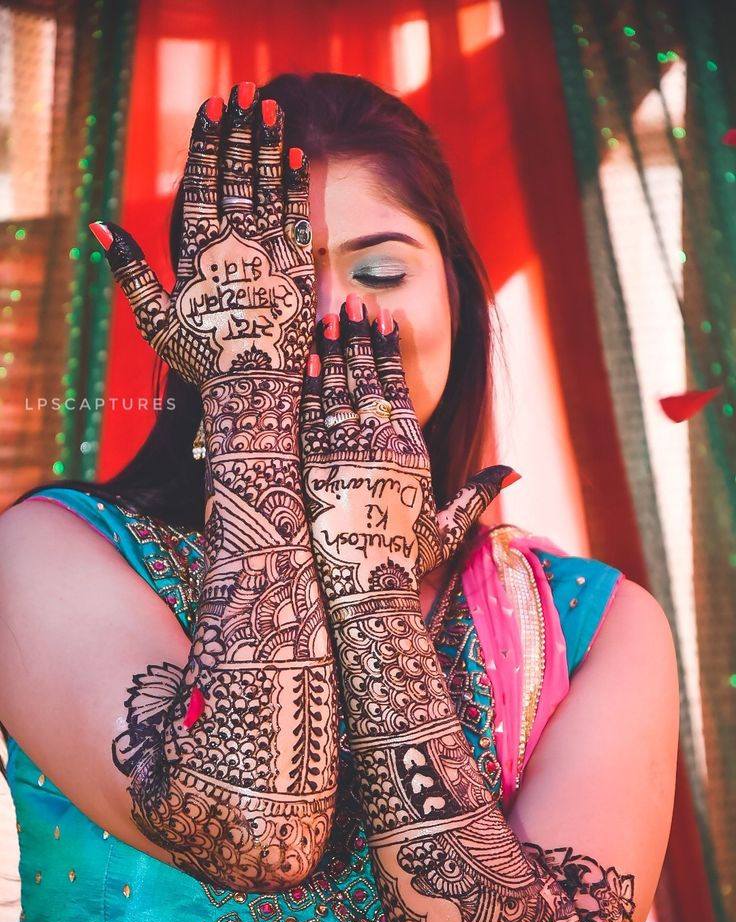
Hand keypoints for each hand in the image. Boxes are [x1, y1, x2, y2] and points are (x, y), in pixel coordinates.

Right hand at [90, 82, 314, 392]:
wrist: (251, 390)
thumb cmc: (199, 359)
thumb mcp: (154, 319)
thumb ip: (130, 270)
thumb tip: (102, 226)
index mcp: (198, 251)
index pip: (202, 184)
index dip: (207, 143)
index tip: (212, 108)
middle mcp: (235, 245)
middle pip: (238, 175)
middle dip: (241, 130)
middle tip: (246, 91)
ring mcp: (269, 255)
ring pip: (270, 188)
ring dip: (269, 144)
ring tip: (272, 107)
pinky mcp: (298, 271)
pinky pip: (297, 218)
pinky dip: (295, 186)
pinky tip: (296, 156)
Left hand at [300, 297, 514, 602]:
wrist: (366, 587)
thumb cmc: (408, 559)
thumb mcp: (450, 525)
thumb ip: (479, 492)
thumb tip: (517, 471)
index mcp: (410, 451)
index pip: (398, 387)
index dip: (390, 351)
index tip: (385, 321)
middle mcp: (377, 444)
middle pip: (366, 378)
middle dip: (360, 337)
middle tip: (353, 304)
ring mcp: (342, 452)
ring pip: (336, 389)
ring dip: (334, 350)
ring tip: (330, 317)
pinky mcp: (312, 466)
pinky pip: (309, 415)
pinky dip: (309, 384)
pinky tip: (308, 358)